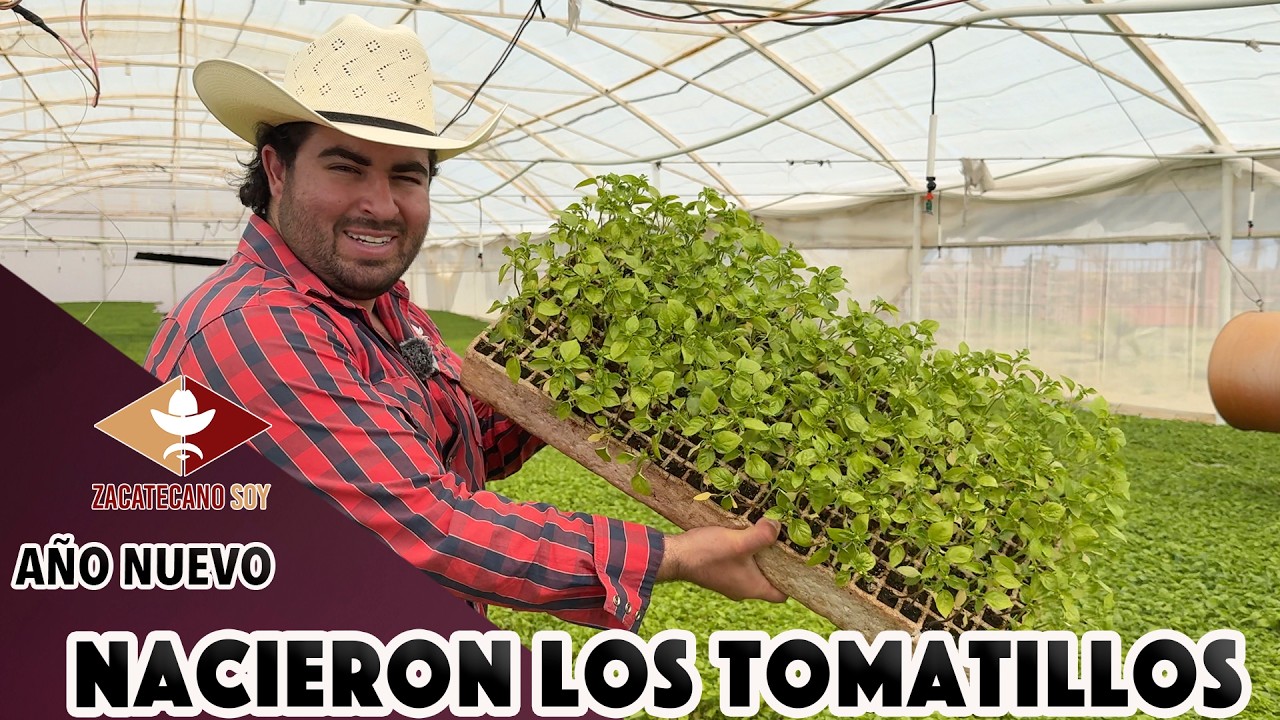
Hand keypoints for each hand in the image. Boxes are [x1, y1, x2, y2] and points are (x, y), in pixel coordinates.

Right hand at [657, 517, 787, 602]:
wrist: (674, 556)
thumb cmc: (706, 553)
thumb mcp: (738, 542)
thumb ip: (761, 536)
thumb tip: (777, 527)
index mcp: (751, 588)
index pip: (781, 594)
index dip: (792, 581)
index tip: (798, 562)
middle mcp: (742, 589)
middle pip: (768, 579)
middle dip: (777, 561)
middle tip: (784, 541)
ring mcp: (729, 581)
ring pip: (753, 570)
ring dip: (759, 554)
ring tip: (765, 533)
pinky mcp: (718, 571)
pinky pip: (739, 564)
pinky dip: (745, 552)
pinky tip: (743, 534)